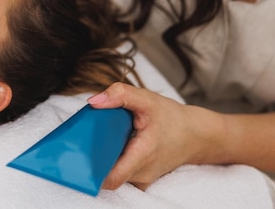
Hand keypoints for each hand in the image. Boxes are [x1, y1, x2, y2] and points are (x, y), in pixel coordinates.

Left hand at [88, 82, 210, 189]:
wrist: (195, 134)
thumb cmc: (171, 118)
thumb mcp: (147, 99)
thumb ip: (120, 95)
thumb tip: (93, 101)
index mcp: (142, 156)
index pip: (110, 178)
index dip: (91, 171)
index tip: (79, 156)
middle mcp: (141, 173)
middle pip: (107, 175)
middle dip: (92, 161)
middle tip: (83, 142)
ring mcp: (142, 179)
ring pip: (113, 175)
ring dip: (102, 160)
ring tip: (97, 141)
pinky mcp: (141, 179)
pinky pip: (121, 174)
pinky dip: (112, 162)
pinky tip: (110, 146)